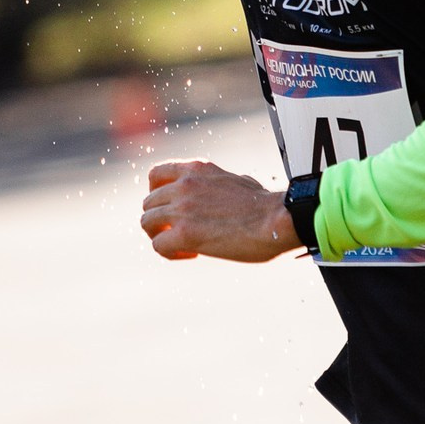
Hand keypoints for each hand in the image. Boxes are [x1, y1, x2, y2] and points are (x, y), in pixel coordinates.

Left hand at [139, 160, 300, 262]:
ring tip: (183, 246)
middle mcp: (184, 184)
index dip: (156, 193)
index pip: (156, 174)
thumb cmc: (267, 206)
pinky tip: (191, 254)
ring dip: (160, 237)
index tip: (169, 208)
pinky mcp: (184, 234)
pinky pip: (158, 246)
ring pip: (147, 223)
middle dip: (159, 220)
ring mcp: (182, 208)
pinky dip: (170, 253)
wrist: (277, 220)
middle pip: (148, 203)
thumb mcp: (240, 180)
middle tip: (178, 233)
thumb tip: (234, 187)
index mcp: (197, 169)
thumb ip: (223, 183)